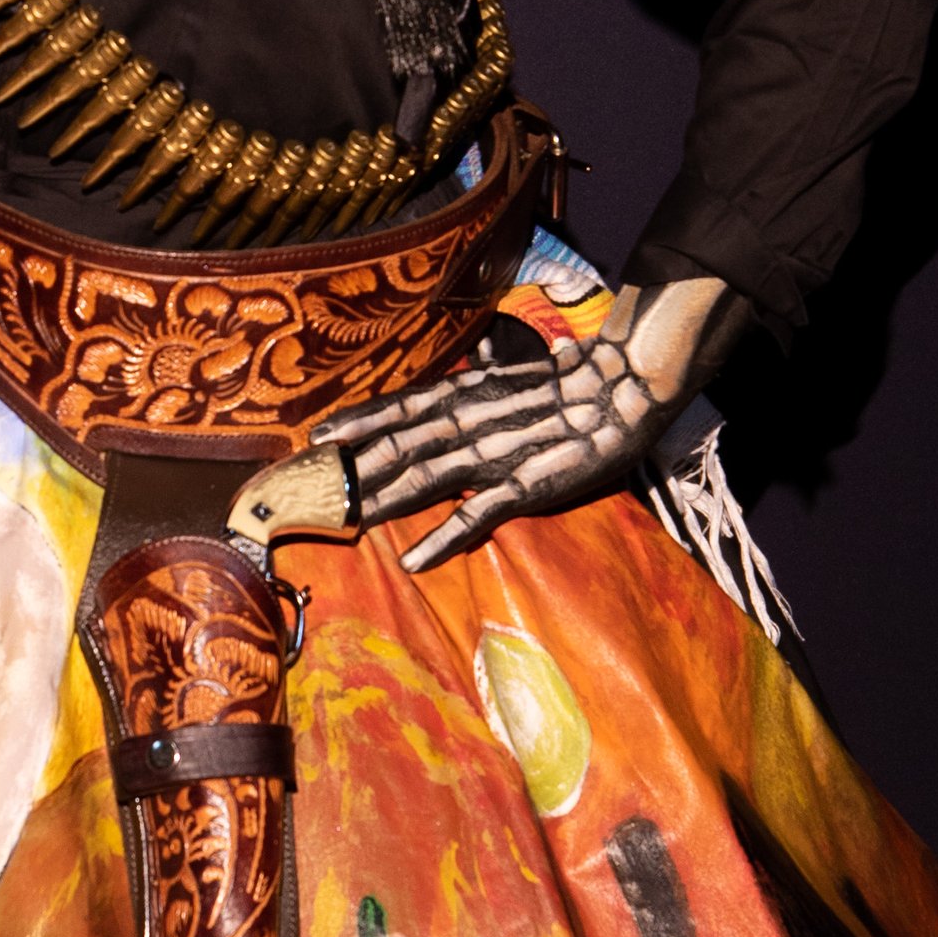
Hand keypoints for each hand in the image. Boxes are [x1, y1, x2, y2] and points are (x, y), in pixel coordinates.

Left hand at [306, 275, 752, 573]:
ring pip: (423, 477)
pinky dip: (444, 537)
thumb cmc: (571, 385)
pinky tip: (415, 559)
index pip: (400, 407)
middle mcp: (469, 420)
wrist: (627, 388)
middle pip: (397, 444)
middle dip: (353, 470)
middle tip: (310, 491)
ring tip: (342, 522)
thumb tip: (463, 377)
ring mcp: (494, 453)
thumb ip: (481, 387)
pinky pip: (476, 515)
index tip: (318, 436)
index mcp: (467, 394)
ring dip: (380, 500)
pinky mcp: (524, 485)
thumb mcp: (513, 379)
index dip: (359, 422)